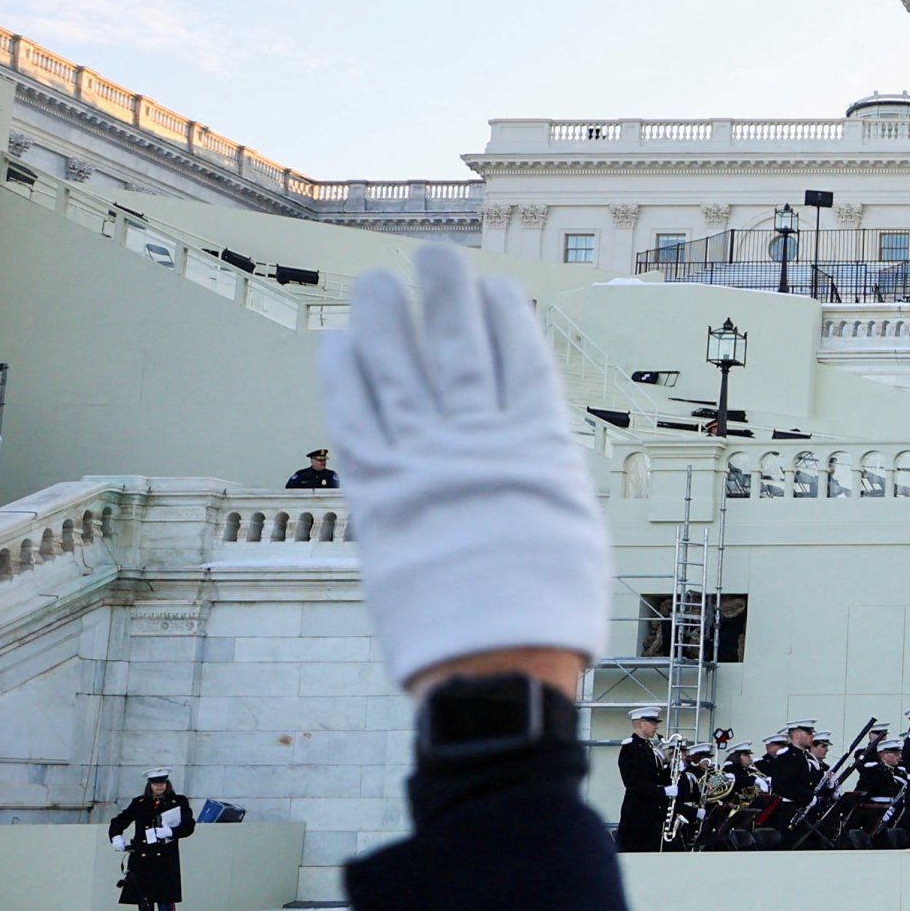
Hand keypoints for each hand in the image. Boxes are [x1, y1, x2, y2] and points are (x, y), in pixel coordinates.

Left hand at [319, 244, 612, 688]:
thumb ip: (544, 482)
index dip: (507, 320)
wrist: (497, 653)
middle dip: (448, 298)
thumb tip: (531, 461)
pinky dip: (344, 374)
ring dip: (391, 318)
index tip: (498, 287)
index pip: (522, 362)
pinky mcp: (376, 488)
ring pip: (404, 368)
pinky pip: (354, 415)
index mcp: (538, 446)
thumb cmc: (546, 609)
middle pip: (460, 349)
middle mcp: (478, 438)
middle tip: (436, 256)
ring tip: (382, 280)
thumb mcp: (570, 531)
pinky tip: (339, 340)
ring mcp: (425, 457)